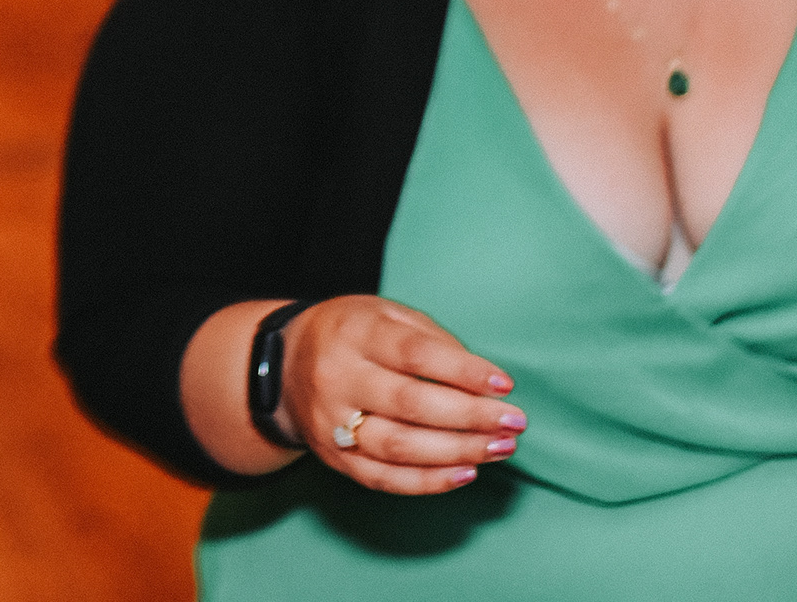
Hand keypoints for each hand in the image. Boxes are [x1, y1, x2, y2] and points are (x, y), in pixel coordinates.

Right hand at [281, 295, 524, 496]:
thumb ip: (432, 340)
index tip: (504, 384)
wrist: (283, 367)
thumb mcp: (385, 314)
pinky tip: (466, 474)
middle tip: (514, 423)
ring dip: (457, 452)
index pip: (414, 354)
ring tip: (500, 448)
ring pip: (399, 448)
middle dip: (470, 417)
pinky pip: (384, 479)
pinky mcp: (333, 459)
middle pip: (409, 404)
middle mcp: (339, 378)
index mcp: (354, 333)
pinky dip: (428, 482)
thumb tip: (484, 382)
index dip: (462, 371)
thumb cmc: (351, 334)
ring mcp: (332, 424)